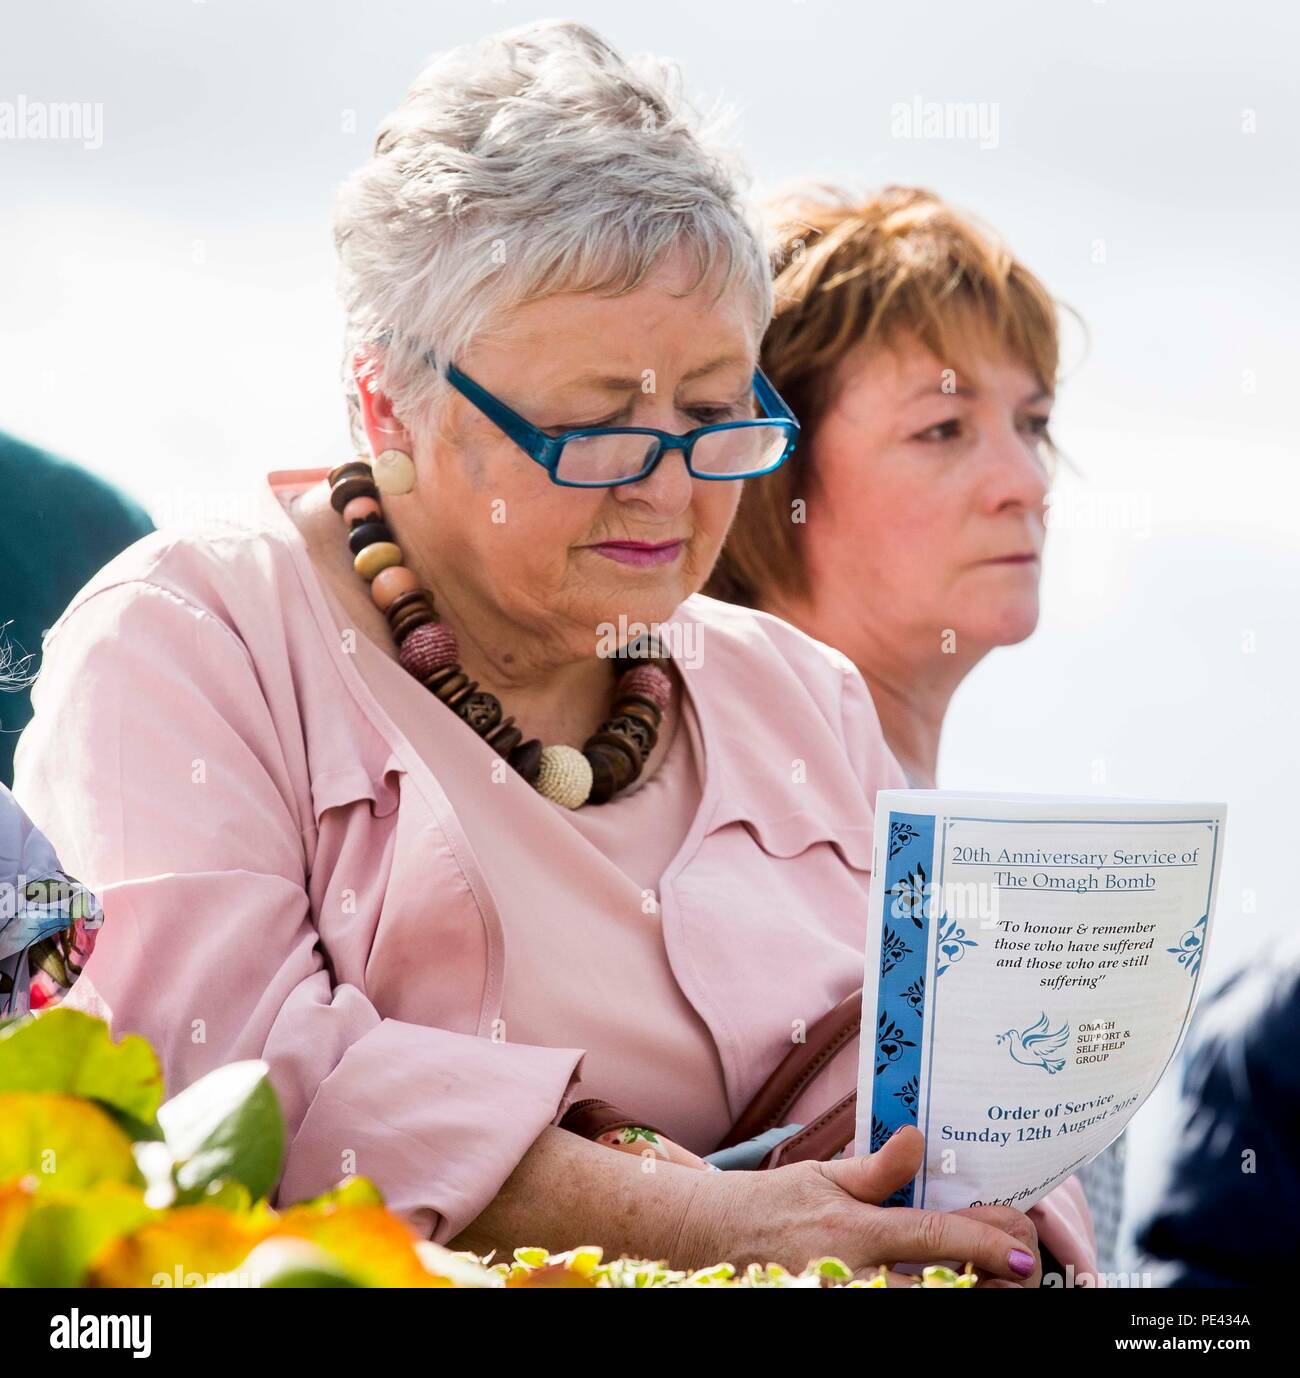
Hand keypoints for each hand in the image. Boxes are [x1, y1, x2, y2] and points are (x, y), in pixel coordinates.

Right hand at [669, 1125, 1041, 1284]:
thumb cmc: (774, 1204)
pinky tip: (948, 1285)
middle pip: (939, 1285)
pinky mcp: (836, 1310)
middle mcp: (853, 1271)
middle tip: (1021, 1269)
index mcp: (853, 1226)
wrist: (713, 1238)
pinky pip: (892, 1307)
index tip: (1020, 1246)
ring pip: (920, 1303)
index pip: (931, 1236)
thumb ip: (877, 1168)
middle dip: (987, 1279)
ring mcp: (844, 1297)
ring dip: (963, 1291)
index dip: (982, 1242)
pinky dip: (924, 1295)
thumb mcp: (823, 1175)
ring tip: (995, 1281)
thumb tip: (919, 1140)